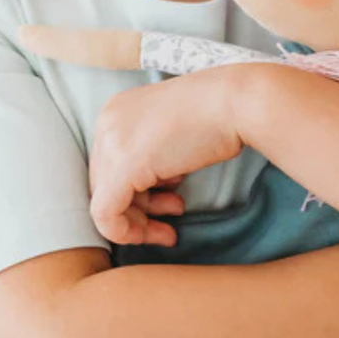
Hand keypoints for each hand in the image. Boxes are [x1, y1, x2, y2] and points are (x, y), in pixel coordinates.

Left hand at [88, 65, 249, 244]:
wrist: (234, 103)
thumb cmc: (216, 114)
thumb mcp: (172, 133)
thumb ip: (153, 155)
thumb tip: (153, 184)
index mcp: (116, 112)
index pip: (110, 166)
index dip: (135, 195)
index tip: (166, 207)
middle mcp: (106, 124)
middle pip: (106, 184)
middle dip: (137, 211)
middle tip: (168, 223)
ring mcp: (111, 144)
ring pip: (104, 201)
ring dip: (139, 223)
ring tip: (170, 229)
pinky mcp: (122, 166)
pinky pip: (106, 213)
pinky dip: (128, 232)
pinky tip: (166, 234)